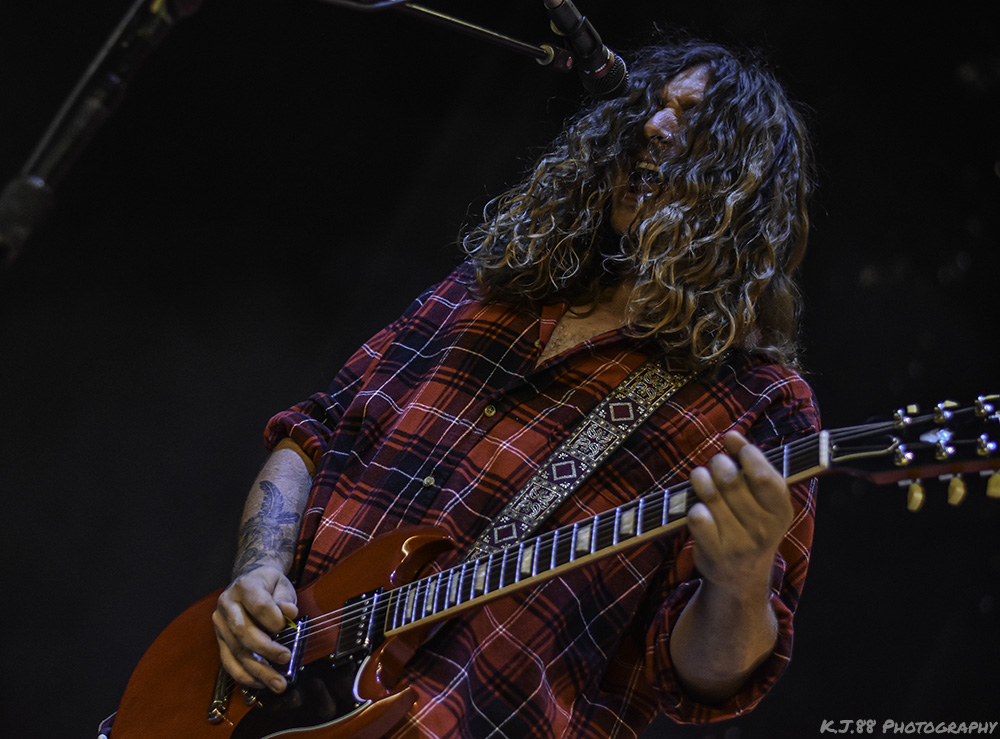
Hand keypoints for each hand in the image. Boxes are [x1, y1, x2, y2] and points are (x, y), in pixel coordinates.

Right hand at [212, 564, 298, 692]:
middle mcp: (227, 604)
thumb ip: (285, 599)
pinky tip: (260, 682)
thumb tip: (290, 612)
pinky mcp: (220, 640)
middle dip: (266, 650)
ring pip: (236, 650)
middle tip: (286, 660)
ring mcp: (220, 624)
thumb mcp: (281, 585)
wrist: (248, 582)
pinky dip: (244, 675)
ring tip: (277, 683)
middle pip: (244, 631)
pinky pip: (228, 661)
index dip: (274, 619)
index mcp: (244, 587)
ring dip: (257, 670)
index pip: (259, 605)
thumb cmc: (268, 586)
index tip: (287, 628)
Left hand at [686, 431, 793, 601]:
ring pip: (710, 494)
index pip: (762, 475)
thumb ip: (752, 466)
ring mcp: (739, 542)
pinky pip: (696, 516)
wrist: (741, 577)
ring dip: (700, 479)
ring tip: (701, 478)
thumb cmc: (751, 525)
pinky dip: (692, 506)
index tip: (732, 441)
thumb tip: (732, 435)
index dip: (744, 452)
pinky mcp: (714, 552)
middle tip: (715, 463)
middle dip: (718, 463)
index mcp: (781, 511)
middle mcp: (763, 529)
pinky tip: (698, 508)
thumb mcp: (763, 500)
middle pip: (730, 480)